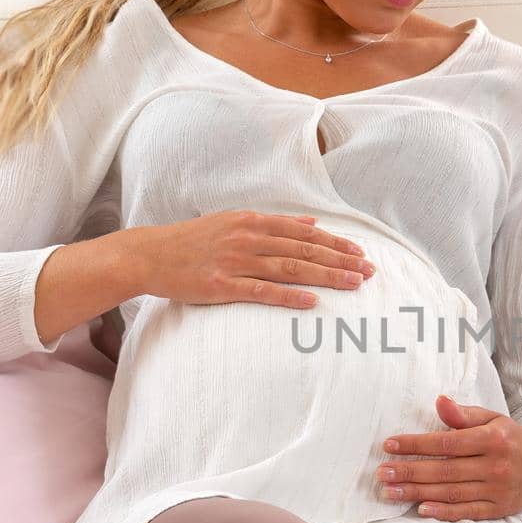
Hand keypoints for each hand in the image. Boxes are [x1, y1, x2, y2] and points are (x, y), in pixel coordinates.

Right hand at [132, 211, 375, 308]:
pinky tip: (312, 301)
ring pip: (290, 268)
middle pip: (304, 250)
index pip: (305, 233)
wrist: (151, 254)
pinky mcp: (221, 284)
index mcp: (253, 221)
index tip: (361, 253)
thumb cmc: (195, 240)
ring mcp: (235, 261)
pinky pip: (261, 291)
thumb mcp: (235, 221)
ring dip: (325, 276)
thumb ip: (274, 223)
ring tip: (353, 284)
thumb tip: (312, 223)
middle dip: (340, 260)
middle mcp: (248, 237)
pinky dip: (288, 295)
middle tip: (370, 271)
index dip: (336, 243)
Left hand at [375, 395, 521, 521]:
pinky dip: (444, 512)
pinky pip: (468, 512)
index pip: (447, 442)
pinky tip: (421, 509)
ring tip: (390, 492)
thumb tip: (439, 401)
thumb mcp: (492, 419)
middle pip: (445, 470)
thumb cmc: (510, 439)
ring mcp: (498, 489)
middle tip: (382, 473)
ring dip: (417, 493)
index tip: (389, 445)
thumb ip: (463, 414)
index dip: (416, 444)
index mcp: (493, 438)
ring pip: (452, 492)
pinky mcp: (499, 509)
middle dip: (409, 472)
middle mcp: (496, 465)